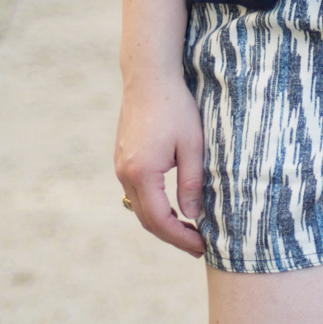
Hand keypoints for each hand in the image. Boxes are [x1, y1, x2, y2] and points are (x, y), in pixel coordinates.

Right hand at [113, 75, 206, 256]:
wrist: (148, 77)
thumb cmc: (175, 107)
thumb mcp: (192, 146)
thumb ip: (192, 183)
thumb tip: (192, 216)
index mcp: (142, 173)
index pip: (160, 221)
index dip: (181, 238)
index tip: (202, 247)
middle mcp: (125, 173)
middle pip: (147, 220)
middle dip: (173, 236)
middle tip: (198, 245)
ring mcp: (120, 166)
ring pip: (139, 208)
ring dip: (162, 223)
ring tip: (189, 231)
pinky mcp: (122, 159)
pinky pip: (136, 193)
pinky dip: (154, 207)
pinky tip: (173, 207)